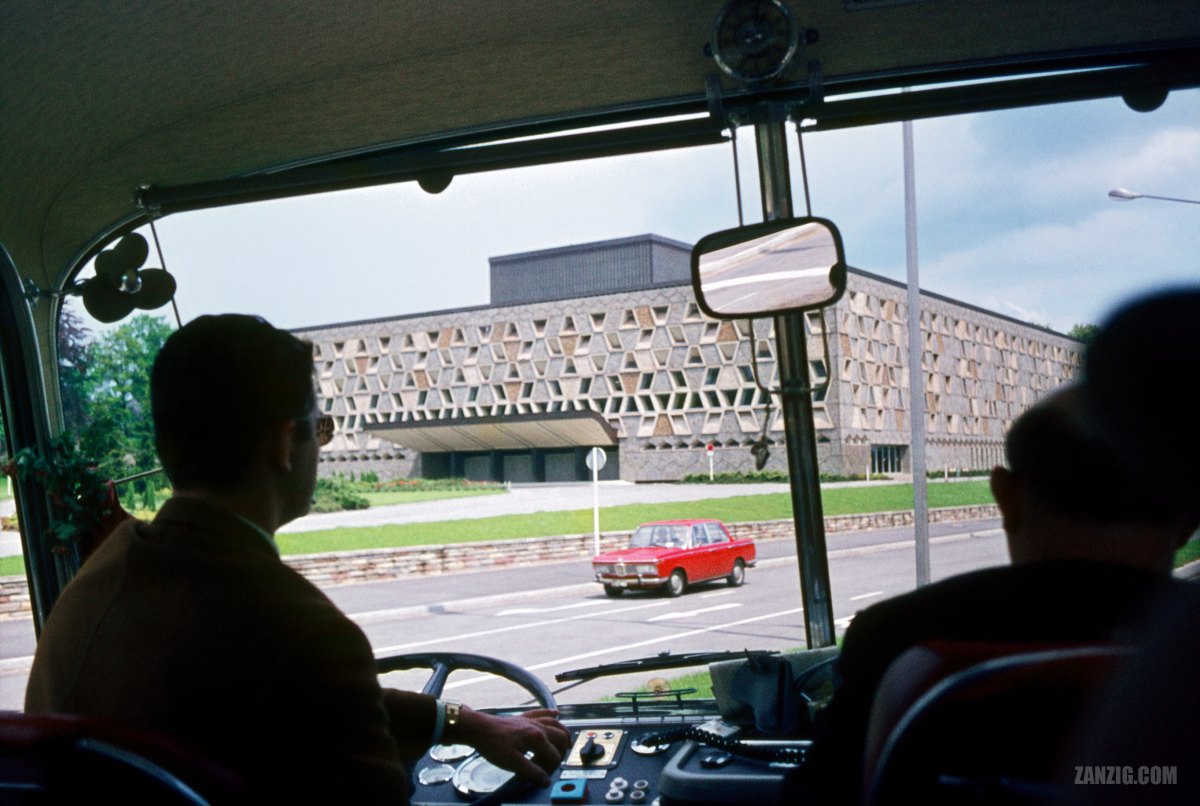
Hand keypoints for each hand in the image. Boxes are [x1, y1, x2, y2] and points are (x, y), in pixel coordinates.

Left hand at [447, 707, 569, 786]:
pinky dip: (551, 714)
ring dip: (563, 733)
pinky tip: (556, 713)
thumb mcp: (512, 763)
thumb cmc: (493, 745)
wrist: (478, 728)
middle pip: (561, 737)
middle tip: (557, 762)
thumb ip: (532, 772)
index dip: (552, 768)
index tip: (544, 777)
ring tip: (567, 743)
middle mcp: (538, 726)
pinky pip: (542, 712)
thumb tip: (546, 781)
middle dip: (563, 751)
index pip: (554, 755)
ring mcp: (531, 720)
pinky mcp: (523, 717)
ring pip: (555, 723)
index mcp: (537, 737)